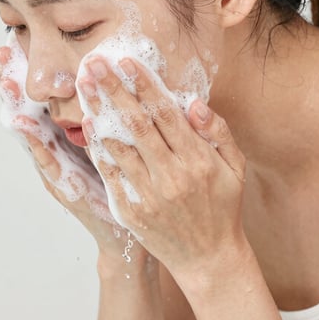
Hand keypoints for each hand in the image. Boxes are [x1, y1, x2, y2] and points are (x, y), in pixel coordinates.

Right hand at [0, 41, 148, 269]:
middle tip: (4, 51)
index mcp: (70, 137)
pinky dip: (36, 144)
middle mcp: (58, 150)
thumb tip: (119, 79)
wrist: (128, 236)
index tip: (20, 40)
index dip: (34, 70)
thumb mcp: (122, 145)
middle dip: (16, 81)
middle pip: (31, 109)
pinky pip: (48, 163)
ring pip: (32, 133)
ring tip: (7, 80)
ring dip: (17, 106)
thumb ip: (116, 117)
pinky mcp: (63, 189)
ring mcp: (57, 170)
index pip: (48, 97)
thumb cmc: (129, 187)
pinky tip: (25, 125)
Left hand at [78, 56, 246, 276]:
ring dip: (98, 112)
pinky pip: (109, 173)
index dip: (144, 86)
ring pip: (117, 146)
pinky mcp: (130, 210)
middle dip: (113, 90)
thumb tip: (193, 103)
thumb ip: (217, 132)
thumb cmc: (222, 207)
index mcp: (197, 161)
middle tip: (94, 64)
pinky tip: (86, 124)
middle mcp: (170, 176)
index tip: (125, 62)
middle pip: (136, 124)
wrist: (208, 258)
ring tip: (83, 86)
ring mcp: (147, 195)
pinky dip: (97, 148)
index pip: (165, 114)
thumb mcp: (235, 168)